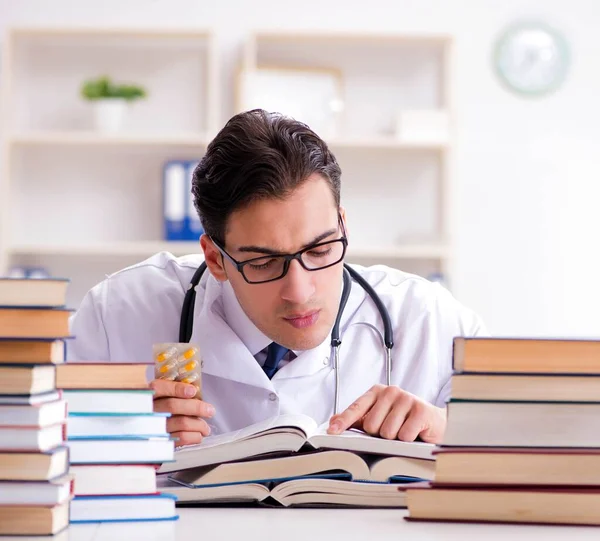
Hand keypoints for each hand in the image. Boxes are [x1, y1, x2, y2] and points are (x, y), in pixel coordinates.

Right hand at [150, 379, 214, 446]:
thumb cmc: (160, 413)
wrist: (144, 439)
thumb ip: (174, 393)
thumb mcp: (161, 399)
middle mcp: (148, 411)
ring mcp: (153, 428)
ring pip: (181, 422)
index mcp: (148, 396)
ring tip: (206, 428)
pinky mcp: (160, 442)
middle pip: (173, 405)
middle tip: (210, 411)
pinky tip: (199, 436)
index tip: (193, 391)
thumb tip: (195, 391)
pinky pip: (180, 438)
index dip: (177, 388)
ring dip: (199, 425)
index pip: (159, 388)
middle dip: (196, 407)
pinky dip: (194, 437)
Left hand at [327, 384, 445, 443]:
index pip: (356, 408)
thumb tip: (333, 422)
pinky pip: (404, 435)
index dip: (343, 421)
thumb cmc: (404, 419)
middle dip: (380, 435)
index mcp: (377, 392)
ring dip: (395, 439)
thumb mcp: (380, 417)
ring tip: (404, 431)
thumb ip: (357, 419)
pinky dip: (408, 440)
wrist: (434, 422)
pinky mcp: (421, 410)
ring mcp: (406, 399)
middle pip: (371, 425)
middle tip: (392, 430)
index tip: (332, 431)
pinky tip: (415, 433)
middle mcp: (391, 391)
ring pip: (387, 433)